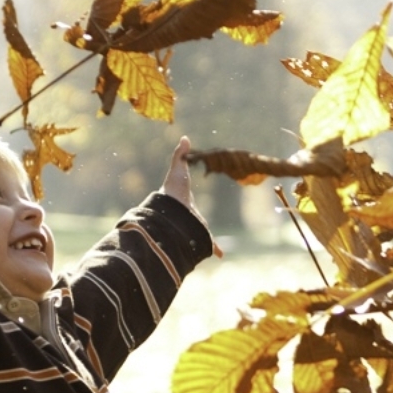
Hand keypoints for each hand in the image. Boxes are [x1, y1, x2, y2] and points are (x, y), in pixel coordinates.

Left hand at [160, 136, 221, 256]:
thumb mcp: (178, 169)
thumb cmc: (174, 190)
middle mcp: (188, 217)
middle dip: (197, 228)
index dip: (187, 206)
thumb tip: (184, 138)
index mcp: (183, 204)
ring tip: (215, 248)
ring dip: (207, 241)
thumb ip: (180, 155)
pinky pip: (207, 244)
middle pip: (194, 222)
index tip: (189, 206)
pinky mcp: (197, 236)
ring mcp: (193, 227)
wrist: (171, 210)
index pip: (186, 205)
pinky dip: (215, 249)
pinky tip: (220, 255)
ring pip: (201, 235)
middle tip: (202, 231)